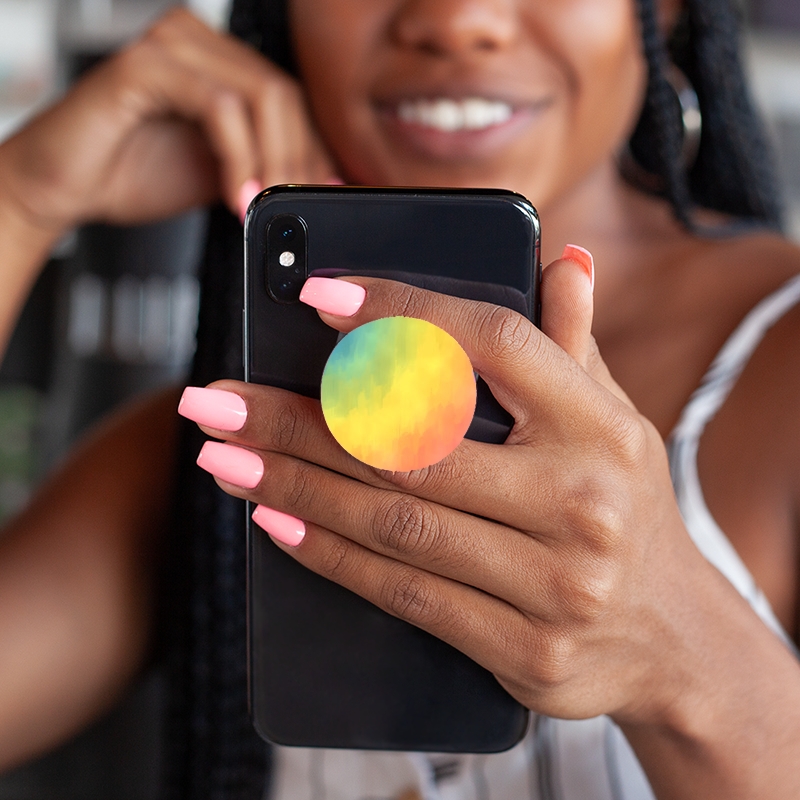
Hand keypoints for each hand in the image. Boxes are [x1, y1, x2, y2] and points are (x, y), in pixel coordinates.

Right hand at [0, 8, 335, 234]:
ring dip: (273, 161)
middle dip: (298, 161)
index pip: (289, 99)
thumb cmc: (131, 173)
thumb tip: (315, 184)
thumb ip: (263, 167)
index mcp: (217, 62)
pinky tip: (236, 195)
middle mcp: (197, 42)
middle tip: (294, 207)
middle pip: (283, 95)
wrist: (64, 186)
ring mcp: (171, 46)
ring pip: (260, 96)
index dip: (313, 150)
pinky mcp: (145, 65)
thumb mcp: (220, 174)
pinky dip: (238, 157)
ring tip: (264, 206)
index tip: (321, 195)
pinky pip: (219, 106)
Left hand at [183, 253, 714, 730]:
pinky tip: (275, 520)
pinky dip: (331, 555)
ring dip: (293, 484)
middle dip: (299, 418)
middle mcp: (582, 500)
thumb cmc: (623, 505)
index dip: (400, 315)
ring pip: (395, 523)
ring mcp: (556, 583)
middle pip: (414, 444)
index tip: (317, 297)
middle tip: (215, 396)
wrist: (672, 637)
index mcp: (602, 425)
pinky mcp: (526, 650)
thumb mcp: (614, 419)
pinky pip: (406, 595)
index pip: (490, 344)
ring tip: (222, 454)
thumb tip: (559, 260)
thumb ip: (572, 343)